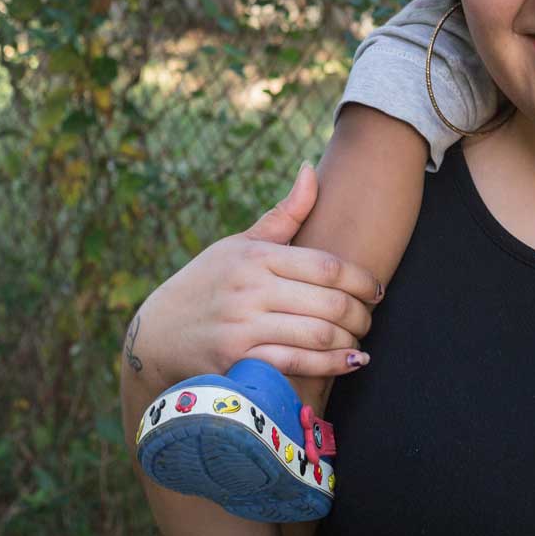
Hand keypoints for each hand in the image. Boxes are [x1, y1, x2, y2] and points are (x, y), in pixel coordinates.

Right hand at [124, 163, 385, 386]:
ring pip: (318, 335)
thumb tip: (310, 169)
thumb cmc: (207, 283)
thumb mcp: (240, 245)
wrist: (157, 334)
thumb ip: (284, 215)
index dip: (361, 280)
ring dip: (350, 341)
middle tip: (370, 318)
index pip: (325, 266)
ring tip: (360, 341)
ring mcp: (242, 326)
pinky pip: (296, 364)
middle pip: (329, 302)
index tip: (377, 289)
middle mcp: (250, 289)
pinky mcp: (237, 360)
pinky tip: (348, 363)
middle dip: (362, 314)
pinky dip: (330, 365)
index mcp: (255, 257)